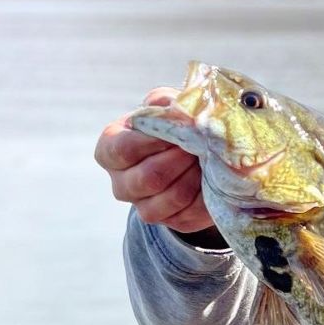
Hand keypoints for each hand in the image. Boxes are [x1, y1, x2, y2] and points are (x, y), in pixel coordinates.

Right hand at [94, 87, 214, 233]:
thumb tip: (177, 109)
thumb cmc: (171, 126)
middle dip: (180, 159)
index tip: (177, 131)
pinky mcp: (173, 221)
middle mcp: (121, 183)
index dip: (153, 141)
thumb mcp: (166, 106)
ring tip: (207, 158)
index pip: (123, 150)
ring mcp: (145, 207)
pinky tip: (213, 177)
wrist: (191, 156)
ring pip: (172, 197)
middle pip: (149, 177)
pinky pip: (192, 212)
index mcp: (110, 150)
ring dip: (196, 175)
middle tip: (199, 145)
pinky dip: (207, 194)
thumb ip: (164, 102)